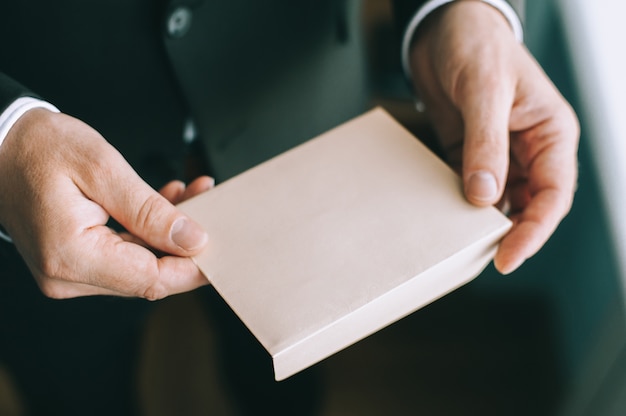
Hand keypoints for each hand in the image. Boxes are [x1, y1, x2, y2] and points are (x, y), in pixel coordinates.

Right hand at [0, 108, 212, 298]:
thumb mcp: (103, 170)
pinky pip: (124, 256)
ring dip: (169, 234)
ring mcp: (68, 272)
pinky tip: (166, 203)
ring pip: (140, 266)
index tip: (221, 247)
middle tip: (208, 204)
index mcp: (71, 256)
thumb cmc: (39, 148)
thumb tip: (192, 241)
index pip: (151, 278)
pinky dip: (149, 233)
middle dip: (185, 244)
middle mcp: (67, 275)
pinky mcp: (73, 262)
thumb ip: (150, 211)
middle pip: (149, 276)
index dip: (192, 267)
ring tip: (190, 195)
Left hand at [408, 1, 578, 273]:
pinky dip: (457, 205)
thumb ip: (486, 144)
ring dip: (481, 222)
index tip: (507, 256)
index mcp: (550, 133)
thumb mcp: (484, 90)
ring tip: (458, 244)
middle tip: (481, 259)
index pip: (553, 194)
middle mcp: (529, 148)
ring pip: (498, 201)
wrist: (442, 29)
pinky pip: (467, 188)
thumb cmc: (476, 45)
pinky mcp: (468, 153)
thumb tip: (485, 196)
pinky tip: (441, 218)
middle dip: (509, 233)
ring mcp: (498, 154)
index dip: (534, 230)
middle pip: (528, 204)